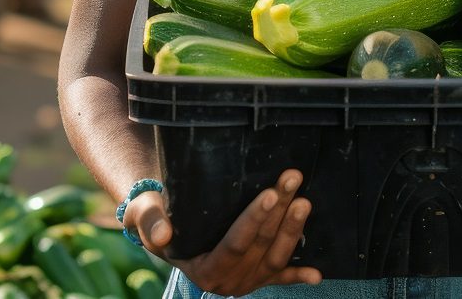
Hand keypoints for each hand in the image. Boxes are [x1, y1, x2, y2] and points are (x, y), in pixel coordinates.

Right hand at [123, 170, 321, 294]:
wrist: (163, 226)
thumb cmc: (154, 216)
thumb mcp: (144, 215)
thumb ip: (149, 222)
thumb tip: (160, 236)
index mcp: (203, 271)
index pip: (234, 245)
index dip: (254, 221)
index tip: (270, 195)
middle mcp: (227, 283)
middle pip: (260, 246)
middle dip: (280, 212)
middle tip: (292, 179)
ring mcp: (245, 282)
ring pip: (276, 257)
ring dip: (293, 230)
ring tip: (304, 200)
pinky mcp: (257, 276)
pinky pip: (280, 278)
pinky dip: (298, 276)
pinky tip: (317, 274)